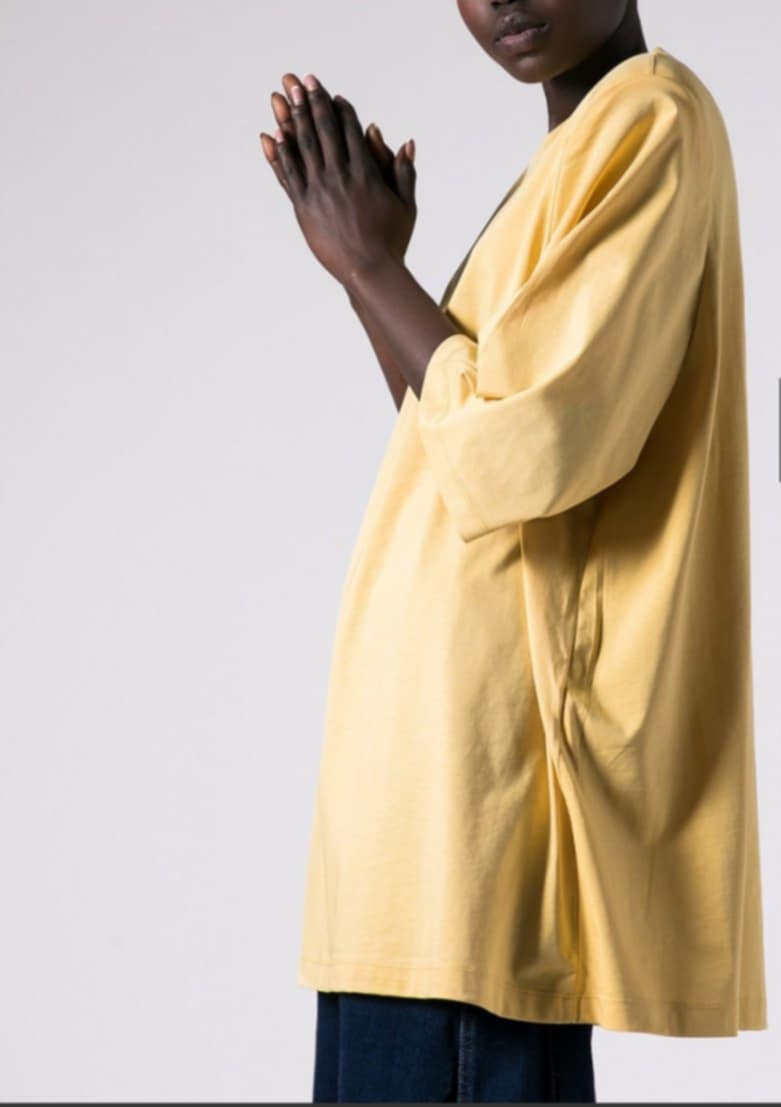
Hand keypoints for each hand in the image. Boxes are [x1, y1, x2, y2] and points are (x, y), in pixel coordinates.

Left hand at [259, 72, 416, 283]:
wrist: (369, 271)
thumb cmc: (392, 240)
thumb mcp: (406, 204)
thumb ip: (403, 171)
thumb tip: (407, 141)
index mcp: (366, 173)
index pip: (351, 131)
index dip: (340, 110)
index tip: (331, 94)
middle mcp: (341, 177)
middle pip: (325, 131)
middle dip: (312, 103)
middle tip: (302, 81)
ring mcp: (321, 191)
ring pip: (305, 147)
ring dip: (293, 119)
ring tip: (283, 97)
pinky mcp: (304, 207)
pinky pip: (290, 174)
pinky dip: (282, 153)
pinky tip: (274, 135)